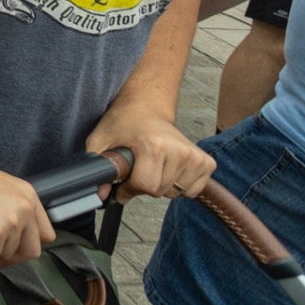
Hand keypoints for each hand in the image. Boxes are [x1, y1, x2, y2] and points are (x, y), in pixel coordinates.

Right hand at [0, 149, 53, 267]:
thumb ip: (14, 207)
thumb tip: (18, 237)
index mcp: (28, 194)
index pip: (46, 234)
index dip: (28, 243)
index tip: (14, 247)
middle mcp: (24, 207)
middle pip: (32, 250)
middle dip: (12, 256)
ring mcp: (9, 221)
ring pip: (8, 255)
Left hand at [86, 106, 214, 202]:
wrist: (146, 108)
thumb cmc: (124, 122)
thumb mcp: (100, 141)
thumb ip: (98, 169)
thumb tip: (102, 196)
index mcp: (154, 145)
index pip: (146, 185)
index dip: (128, 189)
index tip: (122, 182)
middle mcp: (179, 150)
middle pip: (159, 191)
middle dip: (143, 186)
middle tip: (137, 168)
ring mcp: (195, 156)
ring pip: (176, 193)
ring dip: (161, 186)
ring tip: (153, 166)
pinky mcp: (206, 162)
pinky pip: (192, 191)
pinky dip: (179, 186)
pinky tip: (168, 169)